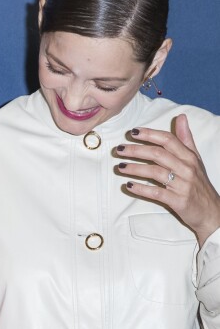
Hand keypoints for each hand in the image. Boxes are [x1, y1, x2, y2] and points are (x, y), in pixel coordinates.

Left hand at [115, 115, 219, 245]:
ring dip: (135, 168)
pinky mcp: (178, 201)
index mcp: (189, 157)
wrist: (211, 212)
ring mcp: (182, 185)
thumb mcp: (195, 160)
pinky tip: (129, 186)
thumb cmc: (199, 184)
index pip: (168, 140)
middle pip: (158, 154)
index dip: (149, 134)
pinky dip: (141, 189)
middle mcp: (186, 168)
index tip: (132, 132)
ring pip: (155, 172)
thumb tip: (181, 116)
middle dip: (136, 150)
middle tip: (119, 149)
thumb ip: (185, 139)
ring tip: (120, 167)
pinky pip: (156, 193)